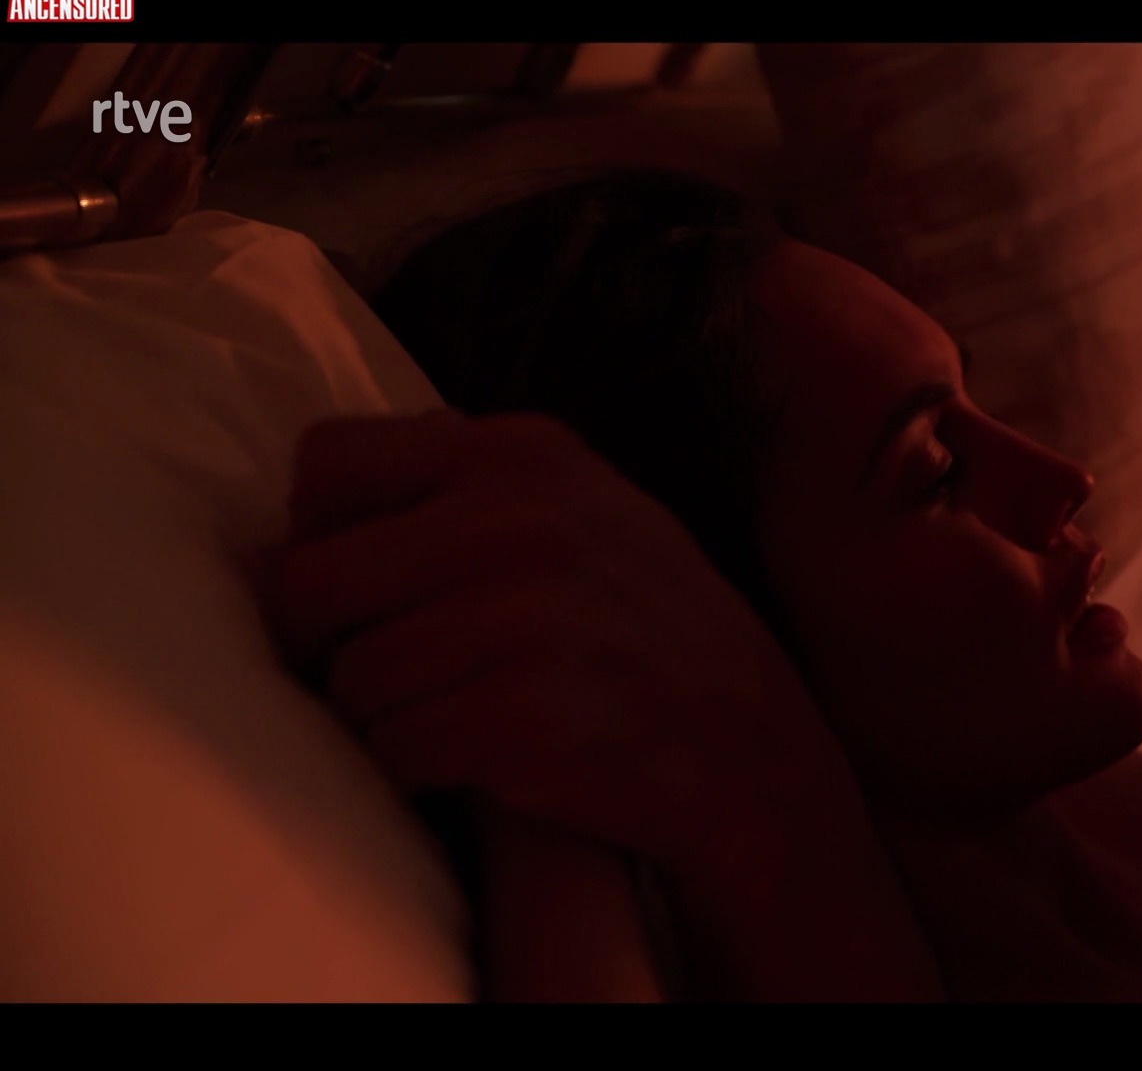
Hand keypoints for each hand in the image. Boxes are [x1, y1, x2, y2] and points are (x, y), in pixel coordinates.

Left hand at [268, 410, 858, 874]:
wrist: (754, 753)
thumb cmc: (655, 633)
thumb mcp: (589, 511)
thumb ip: (473, 487)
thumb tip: (312, 502)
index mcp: (522, 453)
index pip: (326, 464)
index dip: (322, 534)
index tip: (365, 584)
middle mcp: (515, 520)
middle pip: (308, 580)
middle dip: (329, 639)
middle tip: (384, 672)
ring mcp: (517, 619)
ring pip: (349, 677)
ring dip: (380, 716)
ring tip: (449, 719)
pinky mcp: (514, 716)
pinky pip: (391, 747)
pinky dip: (416, 768)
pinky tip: (475, 760)